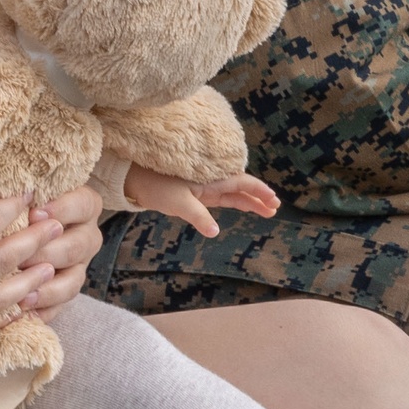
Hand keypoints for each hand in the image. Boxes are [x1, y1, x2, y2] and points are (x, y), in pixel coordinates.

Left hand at [26, 185, 102, 321]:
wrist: (13, 229)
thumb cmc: (16, 204)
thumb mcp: (21, 195)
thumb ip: (21, 195)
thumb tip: (12, 196)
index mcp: (83, 206)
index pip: (84, 204)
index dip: (62, 209)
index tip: (34, 212)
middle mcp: (86, 236)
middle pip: (78, 246)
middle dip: (48, 252)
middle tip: (20, 256)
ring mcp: (78, 266)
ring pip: (73, 280)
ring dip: (48, 288)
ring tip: (22, 293)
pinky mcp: (65, 292)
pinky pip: (60, 306)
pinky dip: (42, 311)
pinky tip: (23, 312)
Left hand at [124, 165, 278, 237]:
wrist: (133, 178)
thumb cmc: (155, 186)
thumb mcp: (177, 202)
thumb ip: (198, 216)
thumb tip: (215, 231)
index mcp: (210, 177)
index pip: (242, 182)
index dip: (259, 191)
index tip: (274, 200)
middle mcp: (210, 180)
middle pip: (241, 187)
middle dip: (259, 197)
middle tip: (275, 208)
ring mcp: (204, 186)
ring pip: (233, 192)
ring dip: (249, 200)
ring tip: (267, 210)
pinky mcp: (196, 193)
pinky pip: (221, 196)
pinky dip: (234, 201)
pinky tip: (243, 205)